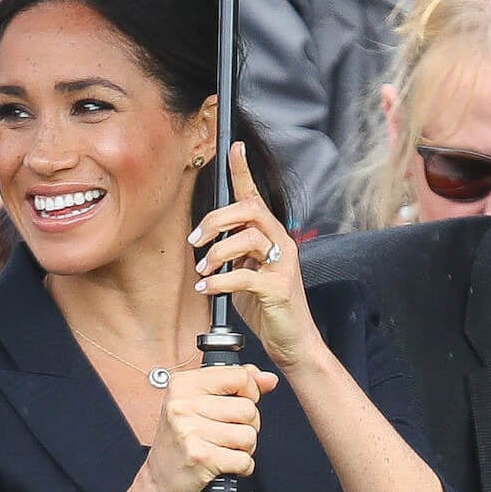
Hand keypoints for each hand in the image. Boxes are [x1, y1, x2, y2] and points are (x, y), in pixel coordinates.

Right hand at [128, 364, 277, 491]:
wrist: (160, 481)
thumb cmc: (181, 440)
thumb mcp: (201, 402)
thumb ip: (237, 384)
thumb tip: (269, 379)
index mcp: (183, 384)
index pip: (238, 375)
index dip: (249, 391)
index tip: (239, 401)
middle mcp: (183, 405)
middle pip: (248, 408)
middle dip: (247, 425)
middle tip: (227, 432)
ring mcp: (190, 431)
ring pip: (249, 434)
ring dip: (244, 447)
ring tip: (224, 448)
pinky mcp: (201, 457)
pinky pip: (244, 460)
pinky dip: (242, 466)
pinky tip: (224, 463)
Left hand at [189, 141, 321, 369]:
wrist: (294, 342)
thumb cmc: (268, 306)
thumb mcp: (247, 273)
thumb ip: (235, 254)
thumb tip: (210, 240)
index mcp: (272, 236)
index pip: (256, 196)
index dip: (244, 172)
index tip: (235, 148)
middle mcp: (281, 243)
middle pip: (250, 210)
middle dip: (216, 220)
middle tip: (196, 240)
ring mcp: (283, 265)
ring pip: (248, 238)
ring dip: (217, 251)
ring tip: (203, 270)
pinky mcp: (279, 289)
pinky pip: (245, 276)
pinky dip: (219, 281)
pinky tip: (207, 289)